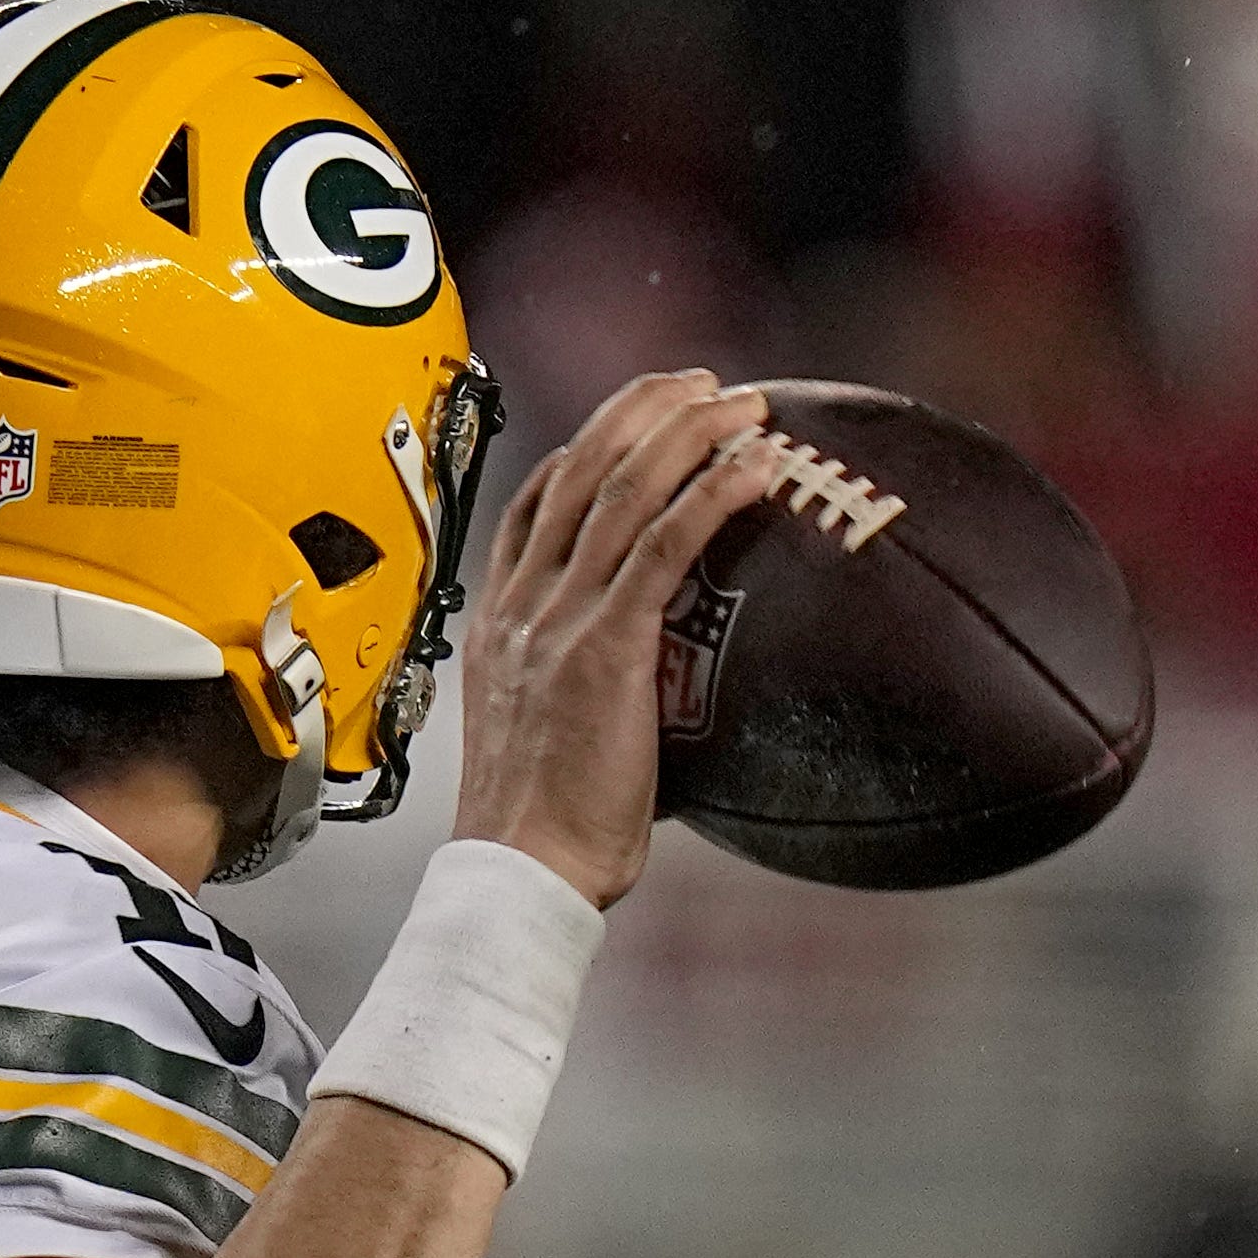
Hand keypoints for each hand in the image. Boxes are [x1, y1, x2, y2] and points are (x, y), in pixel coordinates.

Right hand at [451, 368, 784, 908]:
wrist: (520, 874)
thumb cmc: (543, 835)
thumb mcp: (548, 742)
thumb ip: (583, 696)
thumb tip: (647, 701)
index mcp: (500, 628)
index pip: (532, 509)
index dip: (587, 449)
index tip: (640, 422)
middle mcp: (522, 610)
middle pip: (577, 474)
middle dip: (644, 411)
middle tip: (705, 383)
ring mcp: (559, 623)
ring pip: (621, 491)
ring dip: (688, 431)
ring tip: (744, 402)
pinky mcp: (604, 647)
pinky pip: (664, 545)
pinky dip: (713, 492)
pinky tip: (758, 464)